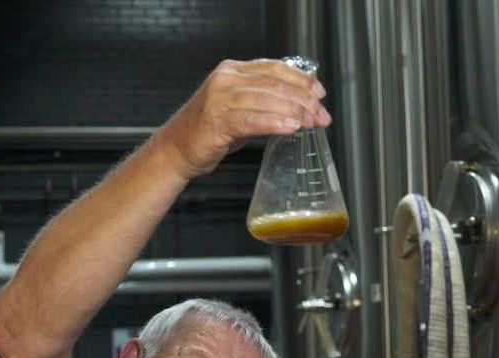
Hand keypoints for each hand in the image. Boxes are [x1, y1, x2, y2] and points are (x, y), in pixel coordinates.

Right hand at [156, 59, 331, 179]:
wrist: (177, 149)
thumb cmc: (211, 130)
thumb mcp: (241, 107)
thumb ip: (265, 101)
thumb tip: (302, 107)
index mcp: (233, 70)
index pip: (275, 67)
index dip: (301, 79)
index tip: (320, 93)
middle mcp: (226, 79)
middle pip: (274, 84)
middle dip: (303, 100)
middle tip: (321, 115)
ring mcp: (219, 99)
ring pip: (266, 99)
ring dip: (294, 112)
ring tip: (311, 123)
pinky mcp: (217, 121)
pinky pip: (252, 120)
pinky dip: (275, 123)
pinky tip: (291, 128)